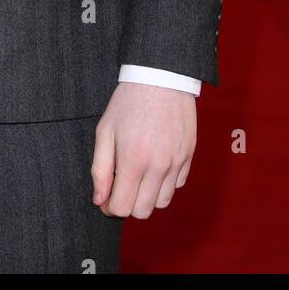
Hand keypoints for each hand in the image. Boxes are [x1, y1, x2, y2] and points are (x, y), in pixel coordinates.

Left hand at [91, 81, 195, 217]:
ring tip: (138, 175)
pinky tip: (155, 165)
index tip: (106, 197)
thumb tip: (99, 199)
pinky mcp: (189, 156)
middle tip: (121, 186)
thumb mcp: (105, 131)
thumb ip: (100, 169)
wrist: (161, 77)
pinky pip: (177, 185)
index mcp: (133, 161)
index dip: (110, 207)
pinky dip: (165, 183)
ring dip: (147, 196)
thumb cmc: (128, 102)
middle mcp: (158, 167)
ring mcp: (176, 163)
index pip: (122, 208)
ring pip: (162, 202)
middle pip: (142, 212)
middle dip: (128, 204)